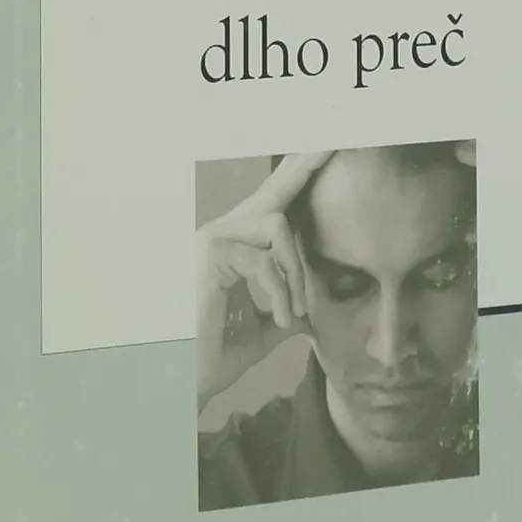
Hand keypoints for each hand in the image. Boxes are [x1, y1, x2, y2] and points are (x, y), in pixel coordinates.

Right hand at [196, 151, 331, 408]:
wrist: (189, 380)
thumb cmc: (218, 356)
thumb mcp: (263, 332)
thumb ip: (285, 312)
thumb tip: (308, 313)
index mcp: (234, 245)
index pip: (273, 202)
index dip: (299, 171)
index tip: (327, 143)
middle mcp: (220, 231)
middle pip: (278, 194)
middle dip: (306, 168)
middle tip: (332, 142)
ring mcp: (213, 237)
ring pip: (278, 226)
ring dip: (296, 272)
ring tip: (295, 311)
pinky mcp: (211, 252)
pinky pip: (265, 260)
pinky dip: (280, 292)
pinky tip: (282, 319)